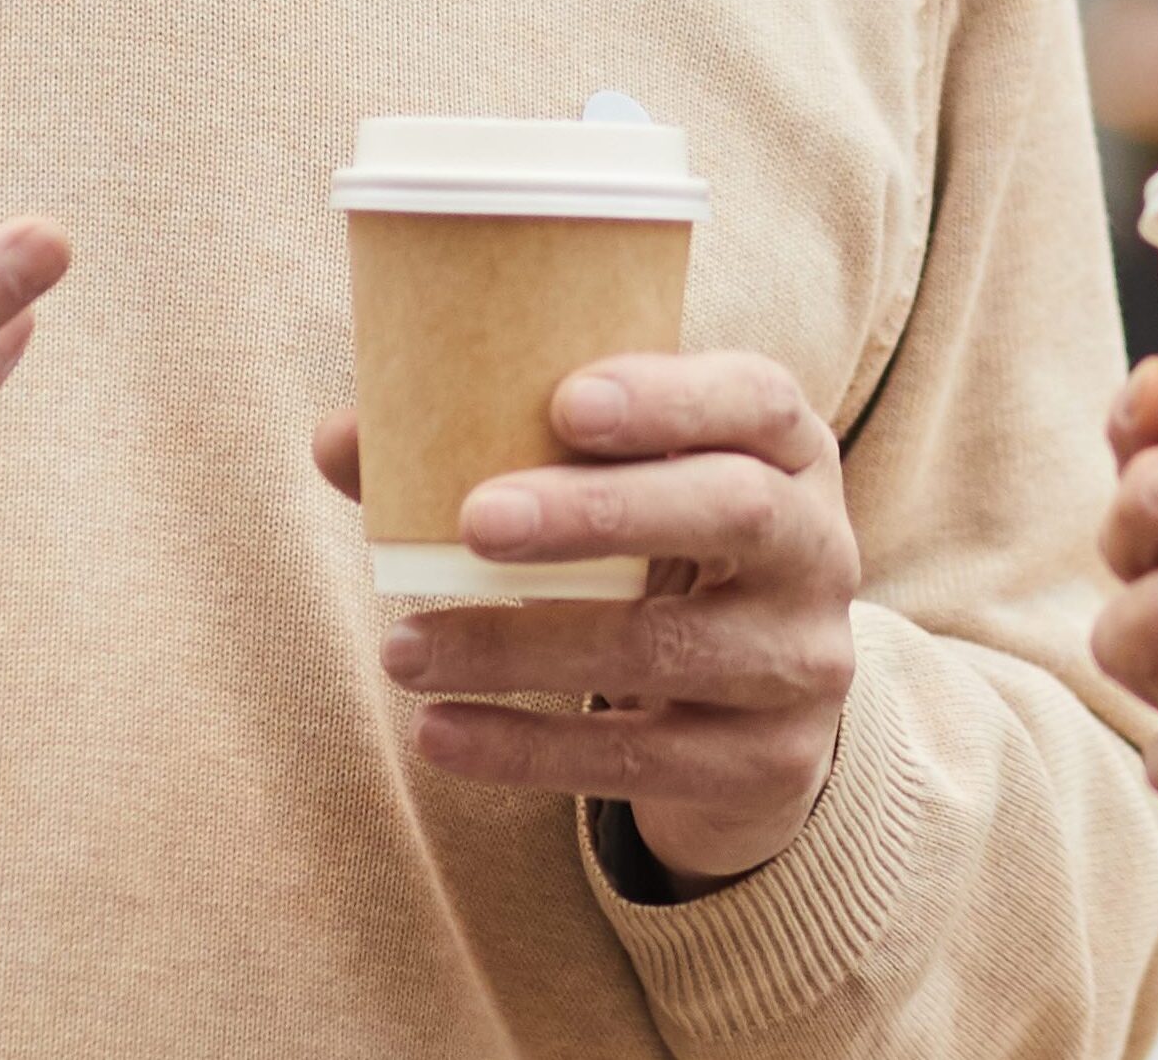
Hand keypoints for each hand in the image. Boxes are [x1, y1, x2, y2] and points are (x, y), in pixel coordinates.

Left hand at [310, 350, 859, 884]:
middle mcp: (819, 548)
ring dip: (523, 646)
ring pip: (668, 646)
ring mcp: (803, 661)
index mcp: (787, 453)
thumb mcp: (610, 500)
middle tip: (475, 522)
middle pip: (733, 510)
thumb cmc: (655, 564)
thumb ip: (487, 456)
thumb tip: (338, 439)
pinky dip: (528, 748)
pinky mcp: (767, 762)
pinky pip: (641, 758)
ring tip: (403, 648)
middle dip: (600, 511)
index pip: (756, 400)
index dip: (670, 395)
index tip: (567, 399)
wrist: (751, 719)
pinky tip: (438, 733)